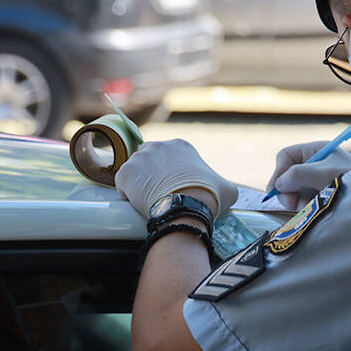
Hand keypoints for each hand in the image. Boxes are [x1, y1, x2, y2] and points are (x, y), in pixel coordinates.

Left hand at [115, 139, 237, 218]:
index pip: (170, 157)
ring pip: (135, 170)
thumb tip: (227, 192)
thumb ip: (223, 185)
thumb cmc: (209, 196)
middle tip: (161, 193)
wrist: (187, 205)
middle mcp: (158, 146)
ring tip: (149, 201)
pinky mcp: (125, 173)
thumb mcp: (227, 188)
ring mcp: (139, 158)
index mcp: (180, 146)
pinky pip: (123, 183)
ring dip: (140, 183)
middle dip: (153, 174)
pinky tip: (138, 204)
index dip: (172, 173)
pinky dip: (127, 193)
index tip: (175, 187)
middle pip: (150, 158)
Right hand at [266, 141, 350, 210]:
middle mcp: (315, 164)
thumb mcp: (324, 172)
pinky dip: (303, 207)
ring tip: (306, 208)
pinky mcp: (320, 196)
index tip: (278, 189)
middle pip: (287, 175)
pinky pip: (302, 201)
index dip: (279, 171)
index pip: (286, 156)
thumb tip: (278, 185)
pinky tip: (311, 210)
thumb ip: (298, 174)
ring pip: (293, 190)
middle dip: (287, 190)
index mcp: (316, 150)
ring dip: (295, 201)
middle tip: (291, 204)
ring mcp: (317, 181)